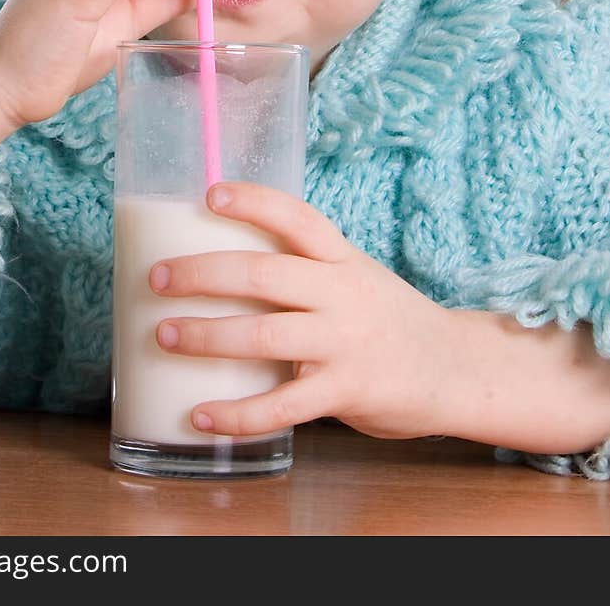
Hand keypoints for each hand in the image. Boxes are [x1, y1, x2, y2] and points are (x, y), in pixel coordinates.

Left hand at [148, 181, 457, 440]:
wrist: (453, 369)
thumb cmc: (386, 319)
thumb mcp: (354, 276)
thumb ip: (304, 271)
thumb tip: (219, 263)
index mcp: (342, 258)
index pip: (298, 218)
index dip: (255, 202)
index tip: (211, 194)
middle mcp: (342, 293)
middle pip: (265, 274)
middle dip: (203, 273)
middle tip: (156, 278)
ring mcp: (345, 343)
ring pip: (265, 335)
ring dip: (207, 336)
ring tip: (164, 336)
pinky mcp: (346, 392)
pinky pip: (282, 405)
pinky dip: (237, 414)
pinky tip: (201, 415)